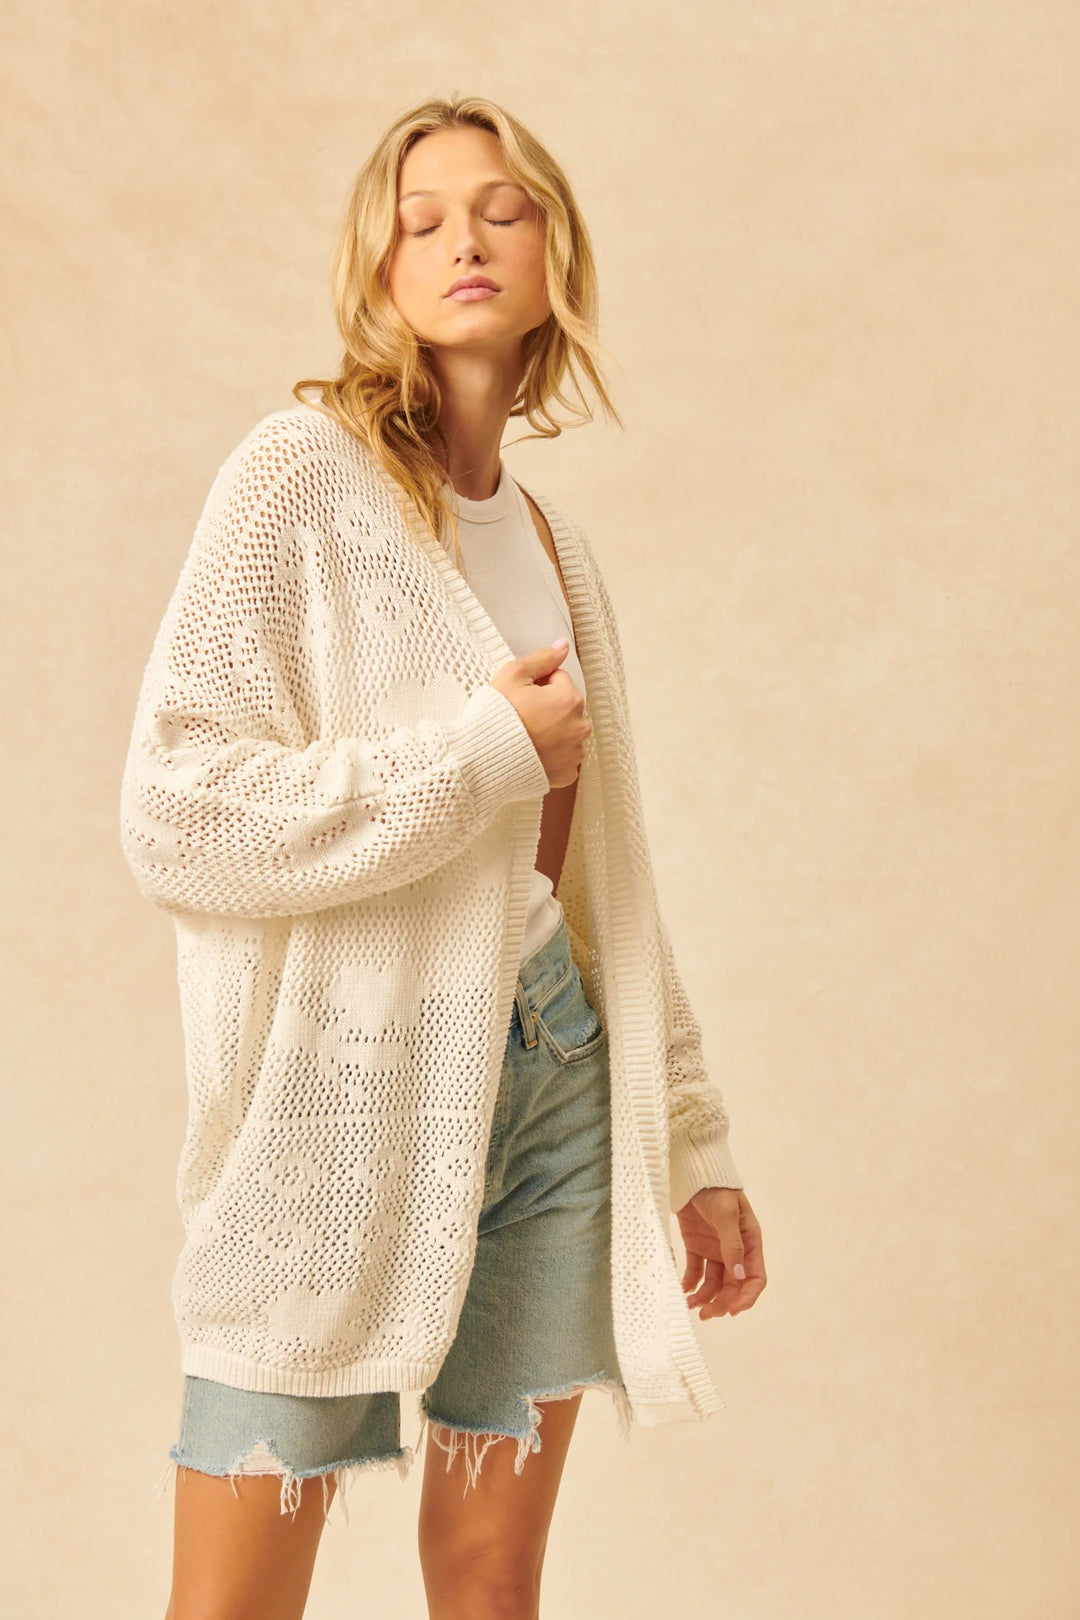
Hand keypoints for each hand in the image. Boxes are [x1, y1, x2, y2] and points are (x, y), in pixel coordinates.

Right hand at [489, 641, 590, 788]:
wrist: (481, 759)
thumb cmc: (495, 717)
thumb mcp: (512, 674)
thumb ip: (542, 658)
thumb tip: (562, 646)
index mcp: (570, 700)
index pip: (558, 679)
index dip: (536, 685)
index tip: (520, 696)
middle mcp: (579, 727)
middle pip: (564, 708)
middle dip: (547, 709)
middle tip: (520, 717)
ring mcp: (574, 753)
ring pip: (565, 734)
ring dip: (551, 733)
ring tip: (524, 737)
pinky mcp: (566, 774)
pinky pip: (562, 760)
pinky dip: (550, 757)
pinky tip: (531, 753)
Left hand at [676, 1187, 765, 1318]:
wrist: (691, 1171)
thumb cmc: (716, 1189)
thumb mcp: (727, 1214)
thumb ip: (732, 1244)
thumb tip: (739, 1275)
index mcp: (750, 1242)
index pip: (755, 1277)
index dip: (746, 1297)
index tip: (733, 1311)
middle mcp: (734, 1249)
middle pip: (733, 1285)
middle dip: (722, 1302)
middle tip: (706, 1314)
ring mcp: (714, 1248)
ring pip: (713, 1282)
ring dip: (704, 1297)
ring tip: (690, 1305)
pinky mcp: (696, 1245)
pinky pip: (694, 1271)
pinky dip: (689, 1283)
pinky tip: (682, 1290)